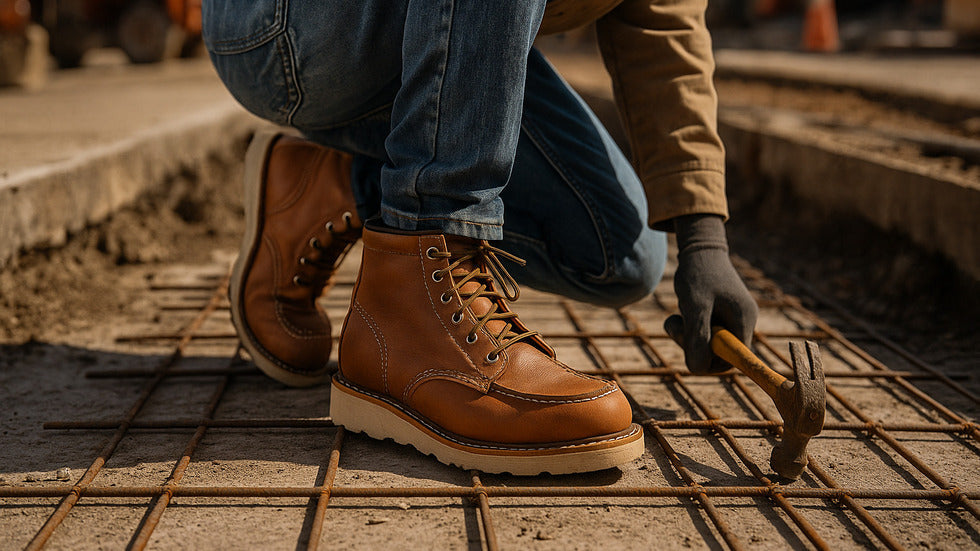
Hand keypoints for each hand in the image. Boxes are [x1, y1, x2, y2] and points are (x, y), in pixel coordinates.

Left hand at [669, 214, 757, 372]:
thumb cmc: (698, 273)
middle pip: (720, 352)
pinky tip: (683, 310)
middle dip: (694, 345)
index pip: (735, 359)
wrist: (699, 247)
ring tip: (676, 317)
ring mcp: (732, 317)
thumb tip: (698, 368)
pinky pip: (704, 331)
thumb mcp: (694, 306)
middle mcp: (743, 321)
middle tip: (676, 326)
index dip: (712, 362)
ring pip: (708, 343)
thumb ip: (697, 337)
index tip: (692, 353)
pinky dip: (689, 326)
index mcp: (744, 320)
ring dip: (688, 335)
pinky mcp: (720, 314)